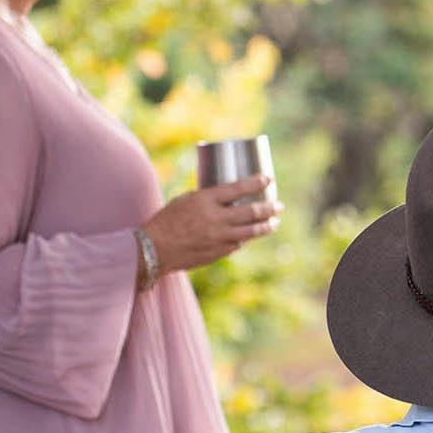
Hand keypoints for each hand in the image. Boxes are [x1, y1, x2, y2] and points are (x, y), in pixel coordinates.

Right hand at [141, 176, 282, 274]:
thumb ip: (207, 199)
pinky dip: (244, 239)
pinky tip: (249, 236)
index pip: (238, 188)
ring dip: (266, 226)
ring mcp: (219, 237)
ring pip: (251, 231)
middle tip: (279, 205)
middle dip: (269, 208)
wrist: (154, 249)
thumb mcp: (185, 200)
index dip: (257, 183)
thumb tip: (227, 198)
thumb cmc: (167, 220)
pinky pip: (237, 244)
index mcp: (206, 200)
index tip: (268, 179)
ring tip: (274, 223)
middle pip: (252, 212)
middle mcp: (216, 218)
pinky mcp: (218, 252)